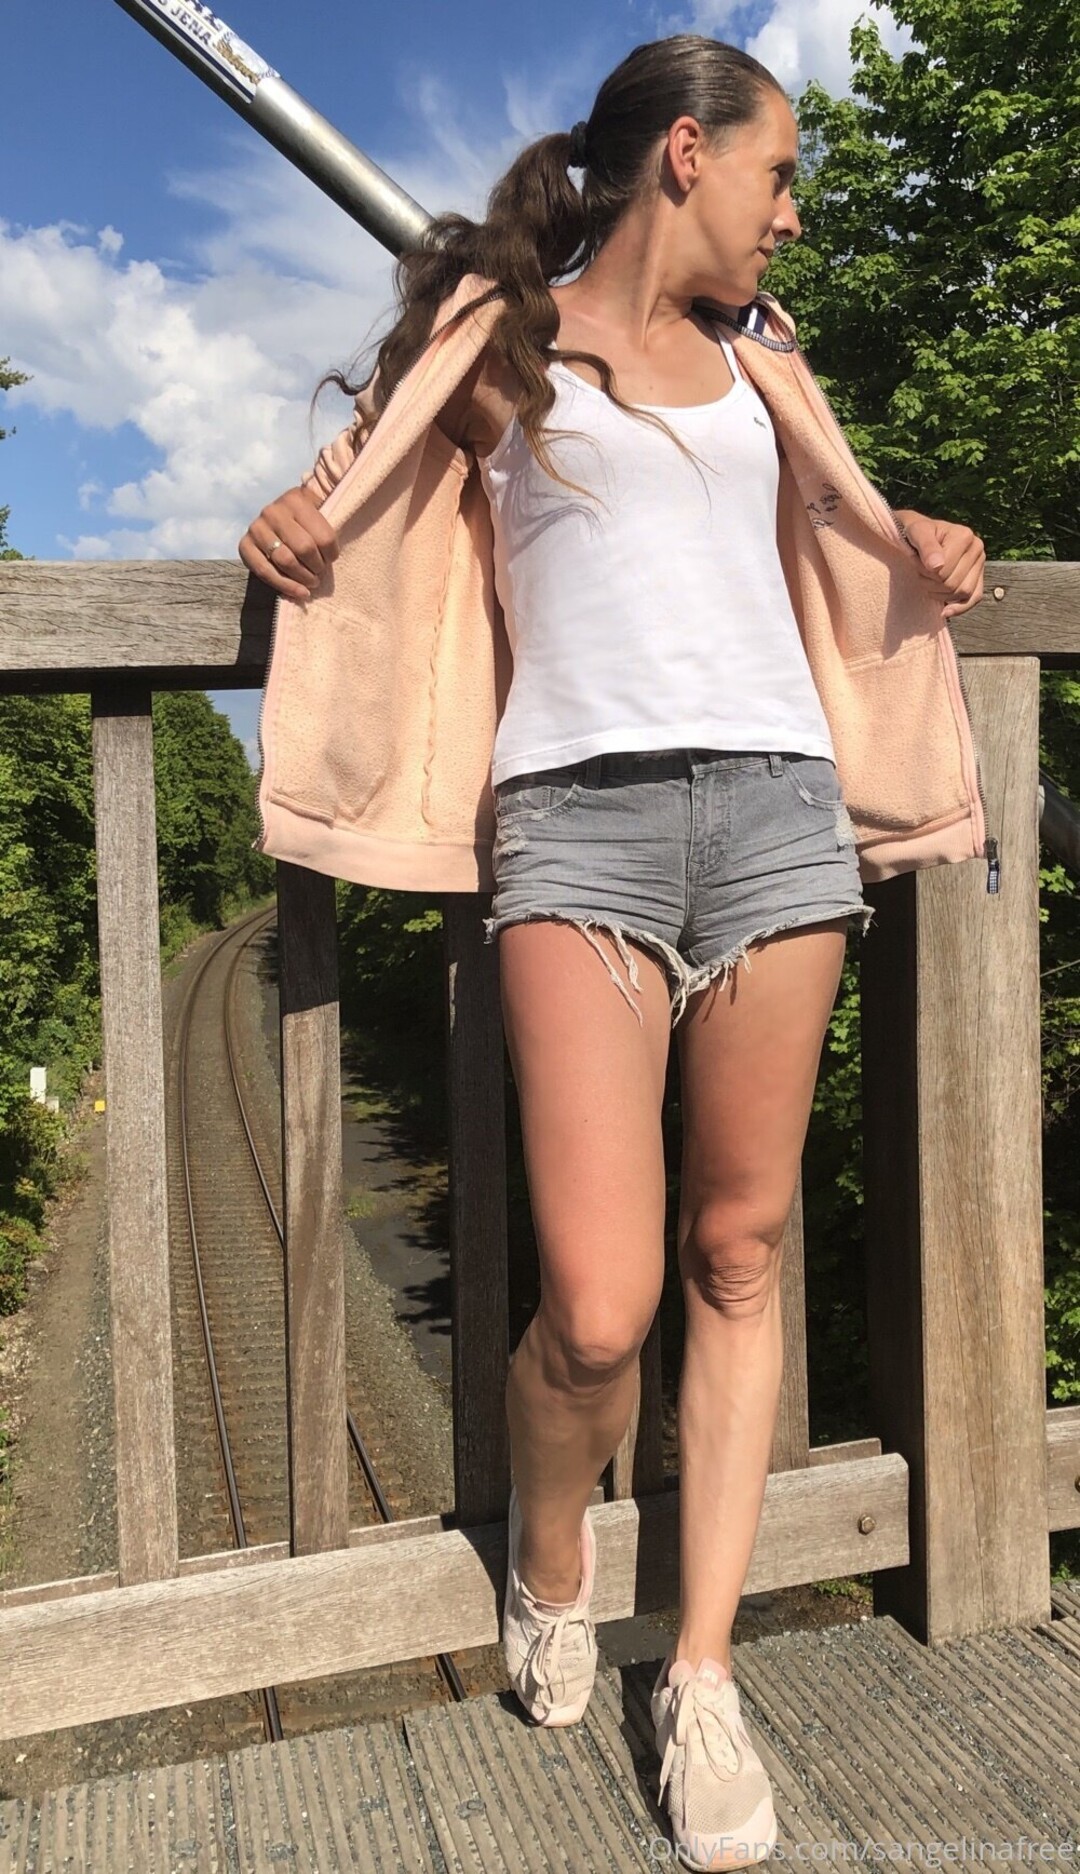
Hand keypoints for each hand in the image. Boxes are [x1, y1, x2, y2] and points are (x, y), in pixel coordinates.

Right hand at [238, 484, 338, 603]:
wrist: (277, 523)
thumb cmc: (306, 523)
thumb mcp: (320, 515)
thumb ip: (329, 527)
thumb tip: (336, 546)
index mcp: (296, 500)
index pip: (323, 536)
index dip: (332, 554)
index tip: (331, 559)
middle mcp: (273, 511)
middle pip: (304, 548)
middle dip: (317, 567)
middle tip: (320, 574)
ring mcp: (256, 528)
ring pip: (285, 561)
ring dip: (303, 578)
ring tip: (311, 583)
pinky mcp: (244, 545)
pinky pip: (265, 571)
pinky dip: (285, 586)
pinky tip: (299, 593)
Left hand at [894, 510, 984, 619]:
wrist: (919, 532)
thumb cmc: (916, 531)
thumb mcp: (916, 532)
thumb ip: (926, 546)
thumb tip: (937, 566)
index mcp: (965, 536)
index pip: (944, 571)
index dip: (925, 571)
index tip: (914, 559)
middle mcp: (977, 548)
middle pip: (953, 584)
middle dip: (931, 583)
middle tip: (920, 571)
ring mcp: (979, 564)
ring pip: (962, 593)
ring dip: (940, 593)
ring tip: (928, 580)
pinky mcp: (977, 577)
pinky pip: (974, 598)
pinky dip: (960, 608)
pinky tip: (945, 612)